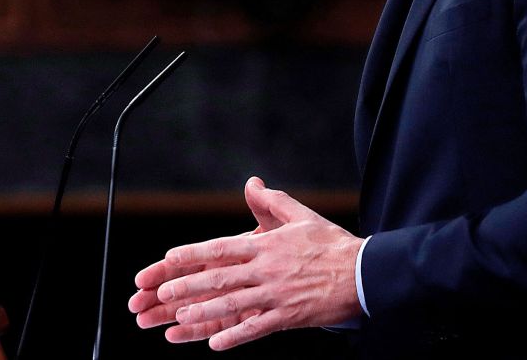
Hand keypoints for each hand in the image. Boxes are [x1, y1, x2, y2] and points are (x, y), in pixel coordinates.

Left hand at [127, 176, 363, 350]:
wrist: (364, 272)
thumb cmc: (332, 244)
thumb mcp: (301, 216)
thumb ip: (272, 201)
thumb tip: (252, 183)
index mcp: (267, 245)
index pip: (222, 248)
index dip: (194, 253)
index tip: (170, 257)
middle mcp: (267, 270)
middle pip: (220, 278)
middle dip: (189, 286)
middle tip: (163, 293)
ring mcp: (277, 295)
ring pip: (233, 304)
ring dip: (204, 312)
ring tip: (180, 317)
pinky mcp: (289, 317)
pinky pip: (257, 328)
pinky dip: (235, 336)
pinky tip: (215, 344)